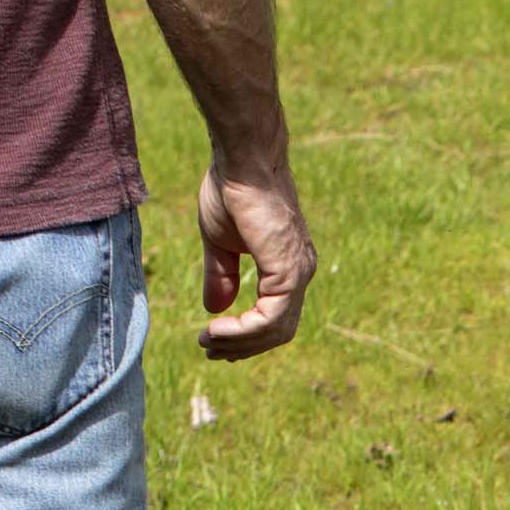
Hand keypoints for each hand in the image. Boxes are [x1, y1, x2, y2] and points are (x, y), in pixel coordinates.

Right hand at [194, 162, 313, 359]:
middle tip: (210, 349)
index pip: (275, 316)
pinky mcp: (288, 271)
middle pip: (278, 330)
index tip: (214, 338)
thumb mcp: (221, 243)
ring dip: (240, 342)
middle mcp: (300, 272)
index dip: (246, 334)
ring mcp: (298, 272)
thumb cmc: (231, 191)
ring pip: (275, 330)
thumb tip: (216, 309)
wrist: (241, 161)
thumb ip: (222, 276)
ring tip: (209, 340)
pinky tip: (217, 329)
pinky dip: (244, 330)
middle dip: (243, 346)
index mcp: (288, 266)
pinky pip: (270, 318)